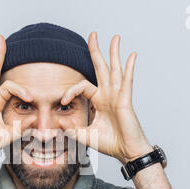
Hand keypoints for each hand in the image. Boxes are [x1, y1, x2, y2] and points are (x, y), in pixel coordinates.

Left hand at [60, 32, 153, 164]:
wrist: (126, 152)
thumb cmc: (111, 143)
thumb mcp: (85, 135)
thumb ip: (72, 129)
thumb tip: (57, 123)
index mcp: (99, 101)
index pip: (83, 86)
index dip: (70, 90)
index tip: (62, 101)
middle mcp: (108, 95)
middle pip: (100, 68)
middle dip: (96, 51)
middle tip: (92, 35)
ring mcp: (118, 96)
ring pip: (114, 69)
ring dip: (114, 53)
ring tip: (115, 37)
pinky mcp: (125, 100)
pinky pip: (127, 81)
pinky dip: (129, 67)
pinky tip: (131, 55)